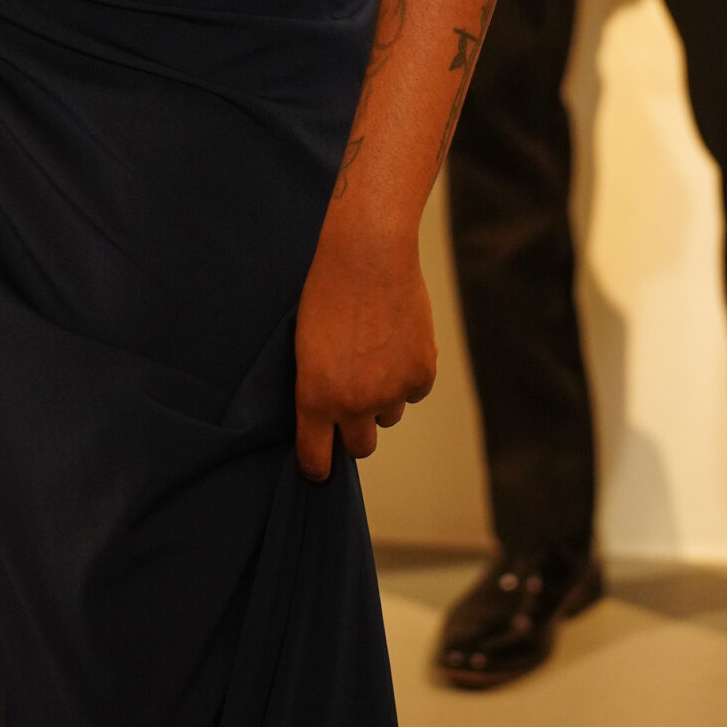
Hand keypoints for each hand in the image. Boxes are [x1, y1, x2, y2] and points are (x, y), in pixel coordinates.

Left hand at [294, 214, 436, 480]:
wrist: (367, 257)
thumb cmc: (327, 293)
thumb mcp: (305, 346)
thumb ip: (317, 387)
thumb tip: (330, 415)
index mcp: (315, 398)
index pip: (316, 458)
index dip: (317, 467)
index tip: (320, 469)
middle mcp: (353, 404)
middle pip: (360, 446)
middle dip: (356, 432)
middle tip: (354, 406)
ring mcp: (390, 392)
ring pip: (389, 416)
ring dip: (383, 398)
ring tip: (375, 355)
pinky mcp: (421, 374)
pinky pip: (415, 391)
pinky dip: (408, 375)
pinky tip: (397, 342)